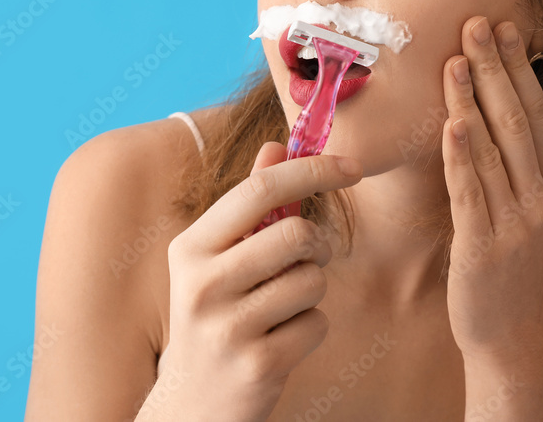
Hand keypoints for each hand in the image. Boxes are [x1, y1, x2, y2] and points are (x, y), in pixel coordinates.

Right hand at [160, 142, 358, 420]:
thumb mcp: (216, 260)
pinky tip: (280, 342)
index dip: (313, 171)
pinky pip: (316, 323)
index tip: (351, 166)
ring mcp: (227, 327)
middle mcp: (202, 284)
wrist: (191, 406)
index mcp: (190, 248)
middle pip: (296, 234)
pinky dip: (309, 329)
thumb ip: (248, 206)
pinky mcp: (257, 364)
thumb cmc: (213, 317)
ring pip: (312, 280)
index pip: (260, 190)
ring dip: (311, 291)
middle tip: (307, 258)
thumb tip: (277, 147)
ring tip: (281, 308)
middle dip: (318, 244)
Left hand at [441, 15, 542, 358]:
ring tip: (456, 60)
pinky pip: (470, 192)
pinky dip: (461, 156)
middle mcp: (539, 198)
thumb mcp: (534, 205)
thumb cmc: (511, 259)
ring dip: (472, 102)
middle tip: (476, 25)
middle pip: (517, 122)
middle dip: (496, 71)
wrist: (506, 329)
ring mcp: (514, 222)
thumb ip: (542, 155)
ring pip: (492, 151)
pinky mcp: (483, 246)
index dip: (518, 69)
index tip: (504, 27)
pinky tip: (452, 123)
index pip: (537, 113)